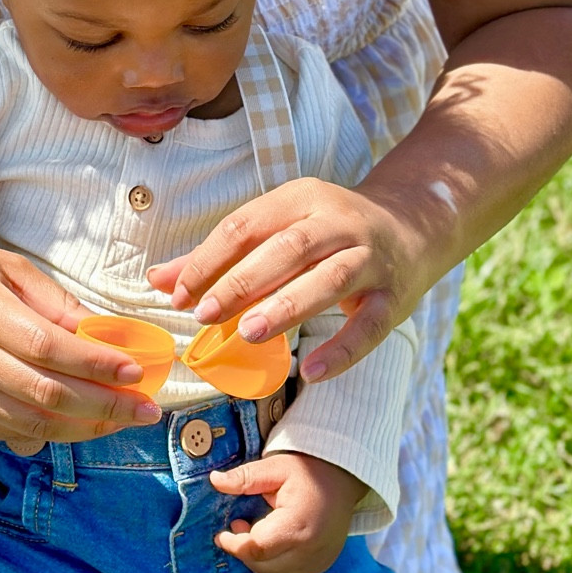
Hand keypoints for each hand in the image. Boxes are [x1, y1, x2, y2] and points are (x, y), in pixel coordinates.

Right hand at [0, 222, 164, 445]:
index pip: (50, 348)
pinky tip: (79, 423)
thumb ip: (52, 301)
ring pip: (31, 423)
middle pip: (47, 394)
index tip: (137, 371)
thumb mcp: (0, 265)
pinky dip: (48, 431)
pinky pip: (7, 432)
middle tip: (148, 410)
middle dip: (105, 407)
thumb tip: (105, 334)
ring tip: (122, 420)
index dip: (98, 365)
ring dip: (84, 427)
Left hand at [145, 177, 440, 382]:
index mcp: (301, 199)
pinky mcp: (397, 296)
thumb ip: (221, 256)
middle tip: (204, 314)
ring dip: (286, 306)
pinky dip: (341, 350)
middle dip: (242, 281)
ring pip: (329, 279)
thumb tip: (157, 279)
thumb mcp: (278, 228)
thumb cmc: (328, 232)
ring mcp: (372, 258)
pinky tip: (310, 373)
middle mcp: (339, 222)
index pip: (246, 224)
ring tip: (247, 334)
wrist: (413, 225)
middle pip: (287, 249)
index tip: (178, 294)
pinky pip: (370, 325)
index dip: (209, 259)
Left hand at [210, 451, 365, 572]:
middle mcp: (311, 550)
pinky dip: (273, 564)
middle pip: (264, 566)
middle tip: (237, 526)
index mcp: (298, 524)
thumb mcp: (274, 467)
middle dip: (244, 551)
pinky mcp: (322, 565)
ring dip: (257, 560)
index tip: (221, 534)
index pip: (258, 548)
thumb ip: (244, 477)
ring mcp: (319, 561)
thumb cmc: (308, 471)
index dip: (234, 545)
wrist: (343, 480)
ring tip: (253, 531)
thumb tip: (214, 481)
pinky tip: (271, 541)